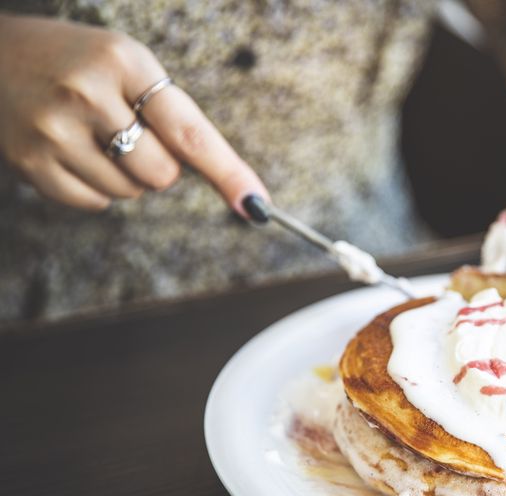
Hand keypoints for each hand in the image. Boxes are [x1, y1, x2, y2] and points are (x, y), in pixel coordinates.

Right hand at [0, 15, 267, 212]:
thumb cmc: (76, 61)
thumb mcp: (126, 64)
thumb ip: (172, 115)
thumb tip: (232, 180)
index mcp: (123, 61)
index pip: (190, 132)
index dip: (228, 172)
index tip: (256, 205)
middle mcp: (88, 94)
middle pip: (162, 174)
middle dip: (158, 164)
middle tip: (126, 131)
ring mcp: (54, 130)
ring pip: (129, 192)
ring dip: (124, 175)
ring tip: (92, 135)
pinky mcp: (30, 162)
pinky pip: (94, 203)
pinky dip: (94, 187)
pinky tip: (72, 151)